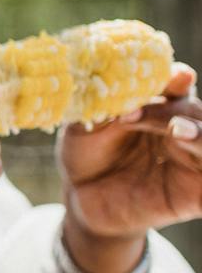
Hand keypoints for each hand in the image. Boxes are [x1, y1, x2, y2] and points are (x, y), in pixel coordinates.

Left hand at [59, 63, 201, 268]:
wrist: (82, 199)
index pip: (177, 85)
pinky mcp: (196, 193)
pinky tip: (186, 146)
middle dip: (173, 107)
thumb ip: (104, 106)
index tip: (170, 74)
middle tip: (139, 109)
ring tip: (175, 128)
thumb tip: (118, 80)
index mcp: (161, 106)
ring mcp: (191, 160)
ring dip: (198, 132)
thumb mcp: (87, 127)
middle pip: (194, 111)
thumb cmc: (85, 156)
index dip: (175, 78)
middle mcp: (182, 129)